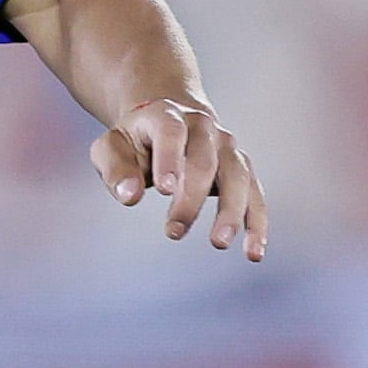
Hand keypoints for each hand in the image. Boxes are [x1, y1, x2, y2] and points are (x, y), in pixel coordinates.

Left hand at [91, 97, 265, 260]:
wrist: (169, 121)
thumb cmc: (135, 140)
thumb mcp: (111, 147)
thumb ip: (115, 169)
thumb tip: (129, 196)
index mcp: (168, 116)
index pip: (171, 133)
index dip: (169, 159)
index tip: (165, 189)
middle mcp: (204, 128)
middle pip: (205, 161)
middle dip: (191, 198)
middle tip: (173, 231)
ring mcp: (228, 148)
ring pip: (238, 177)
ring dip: (231, 212)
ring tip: (218, 243)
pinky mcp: (242, 169)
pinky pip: (255, 196)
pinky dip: (256, 223)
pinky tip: (253, 251)